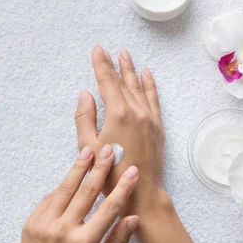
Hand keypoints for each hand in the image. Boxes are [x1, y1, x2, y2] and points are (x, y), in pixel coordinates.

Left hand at [0, 145, 139, 242]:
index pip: (109, 208)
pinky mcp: (31, 222)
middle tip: (109, 150)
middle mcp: (64, 230)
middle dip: (100, 168)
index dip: (123, 187)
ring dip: (78, 168)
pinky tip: (71, 176)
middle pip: (86, 191)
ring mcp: (45, 224)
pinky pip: (49, 198)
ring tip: (88, 150)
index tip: (132, 171)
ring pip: (65, 188)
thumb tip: (132, 218)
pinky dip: (61, 186)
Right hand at [75, 46, 165, 214]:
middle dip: (114, 65)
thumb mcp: (88, 147)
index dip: (101, 65)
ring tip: (126, 55)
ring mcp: (149, 118)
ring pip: (139, 88)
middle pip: (123, 82)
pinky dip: (150, 86)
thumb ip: (85, 117)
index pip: (107, 82)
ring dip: (131, 71)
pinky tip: (147, 74)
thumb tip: (85, 94)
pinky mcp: (157, 127)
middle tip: (107, 50)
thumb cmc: (110, 173)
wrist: (141, 192)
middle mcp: (136, 111)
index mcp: (118, 113)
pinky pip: (154, 99)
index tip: (97, 50)